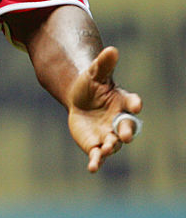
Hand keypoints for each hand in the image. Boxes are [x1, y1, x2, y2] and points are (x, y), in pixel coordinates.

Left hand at [66, 46, 142, 172]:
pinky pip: (98, 155)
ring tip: (105, 149)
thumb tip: (111, 49)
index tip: (137, 104)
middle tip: (126, 135)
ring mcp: (109, 134)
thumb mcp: (94, 73)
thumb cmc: (91, 85)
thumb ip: (103, 64)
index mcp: (123, 102)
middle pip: (127, 128)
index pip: (132, 103)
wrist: (80, 100)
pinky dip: (96, 161)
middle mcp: (119, 121)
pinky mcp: (96, 145)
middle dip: (127, 131)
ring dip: (110, 147)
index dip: (135, 103)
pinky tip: (92, 168)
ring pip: (113, 144)